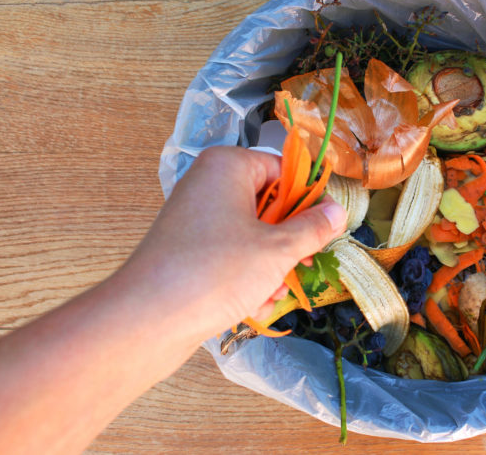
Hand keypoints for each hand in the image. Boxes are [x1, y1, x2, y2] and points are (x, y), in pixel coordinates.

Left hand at [125, 146, 346, 336]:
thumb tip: (337, 211)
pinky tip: (252, 305)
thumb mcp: (278, 250)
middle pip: (268, 204)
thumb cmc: (216, 271)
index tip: (328, 225)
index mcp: (228, 167)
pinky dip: (245, 278)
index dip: (308, 197)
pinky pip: (230, 256)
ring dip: (270, 266)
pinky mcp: (187, 251)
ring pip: (252, 235)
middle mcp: (208, 185)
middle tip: (303, 263)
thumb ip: (313, 228)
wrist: (148, 319)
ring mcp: (195, 219)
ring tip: (272, 291)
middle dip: (288, 240)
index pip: (283, 169)